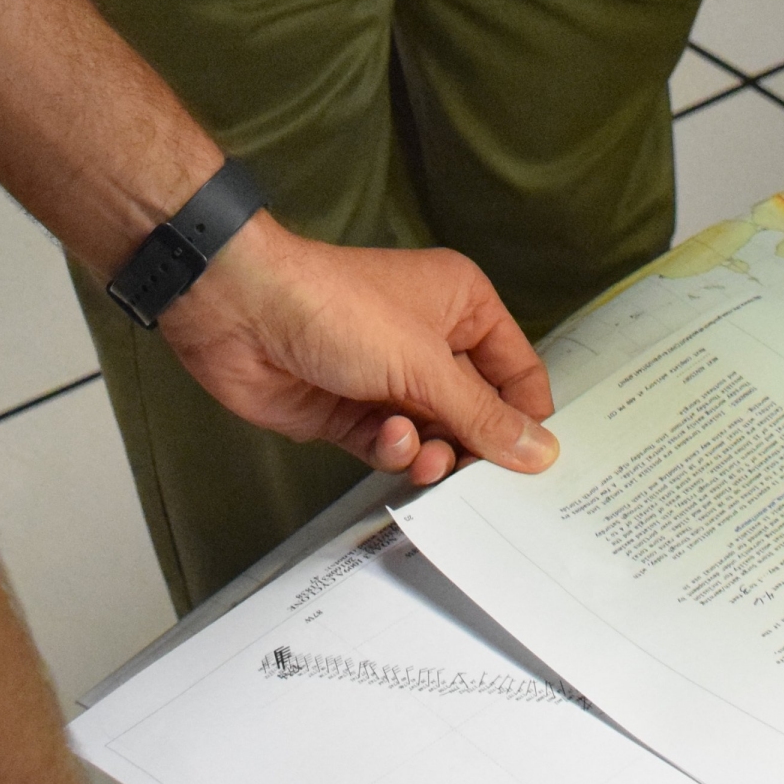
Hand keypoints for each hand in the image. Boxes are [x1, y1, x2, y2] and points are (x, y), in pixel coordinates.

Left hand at [158, 219, 558, 486]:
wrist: (242, 314)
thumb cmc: (336, 307)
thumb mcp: (424, 364)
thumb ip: (483, 416)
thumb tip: (541, 453)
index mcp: (461, 307)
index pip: (516, 370)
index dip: (526, 416)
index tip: (534, 463)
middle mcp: (429, 342)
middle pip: (476, 412)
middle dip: (474, 445)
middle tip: (476, 476)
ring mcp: (387, 380)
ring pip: (433, 437)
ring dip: (432, 453)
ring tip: (424, 455)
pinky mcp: (350, 413)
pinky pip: (390, 447)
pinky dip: (393, 451)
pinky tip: (387, 440)